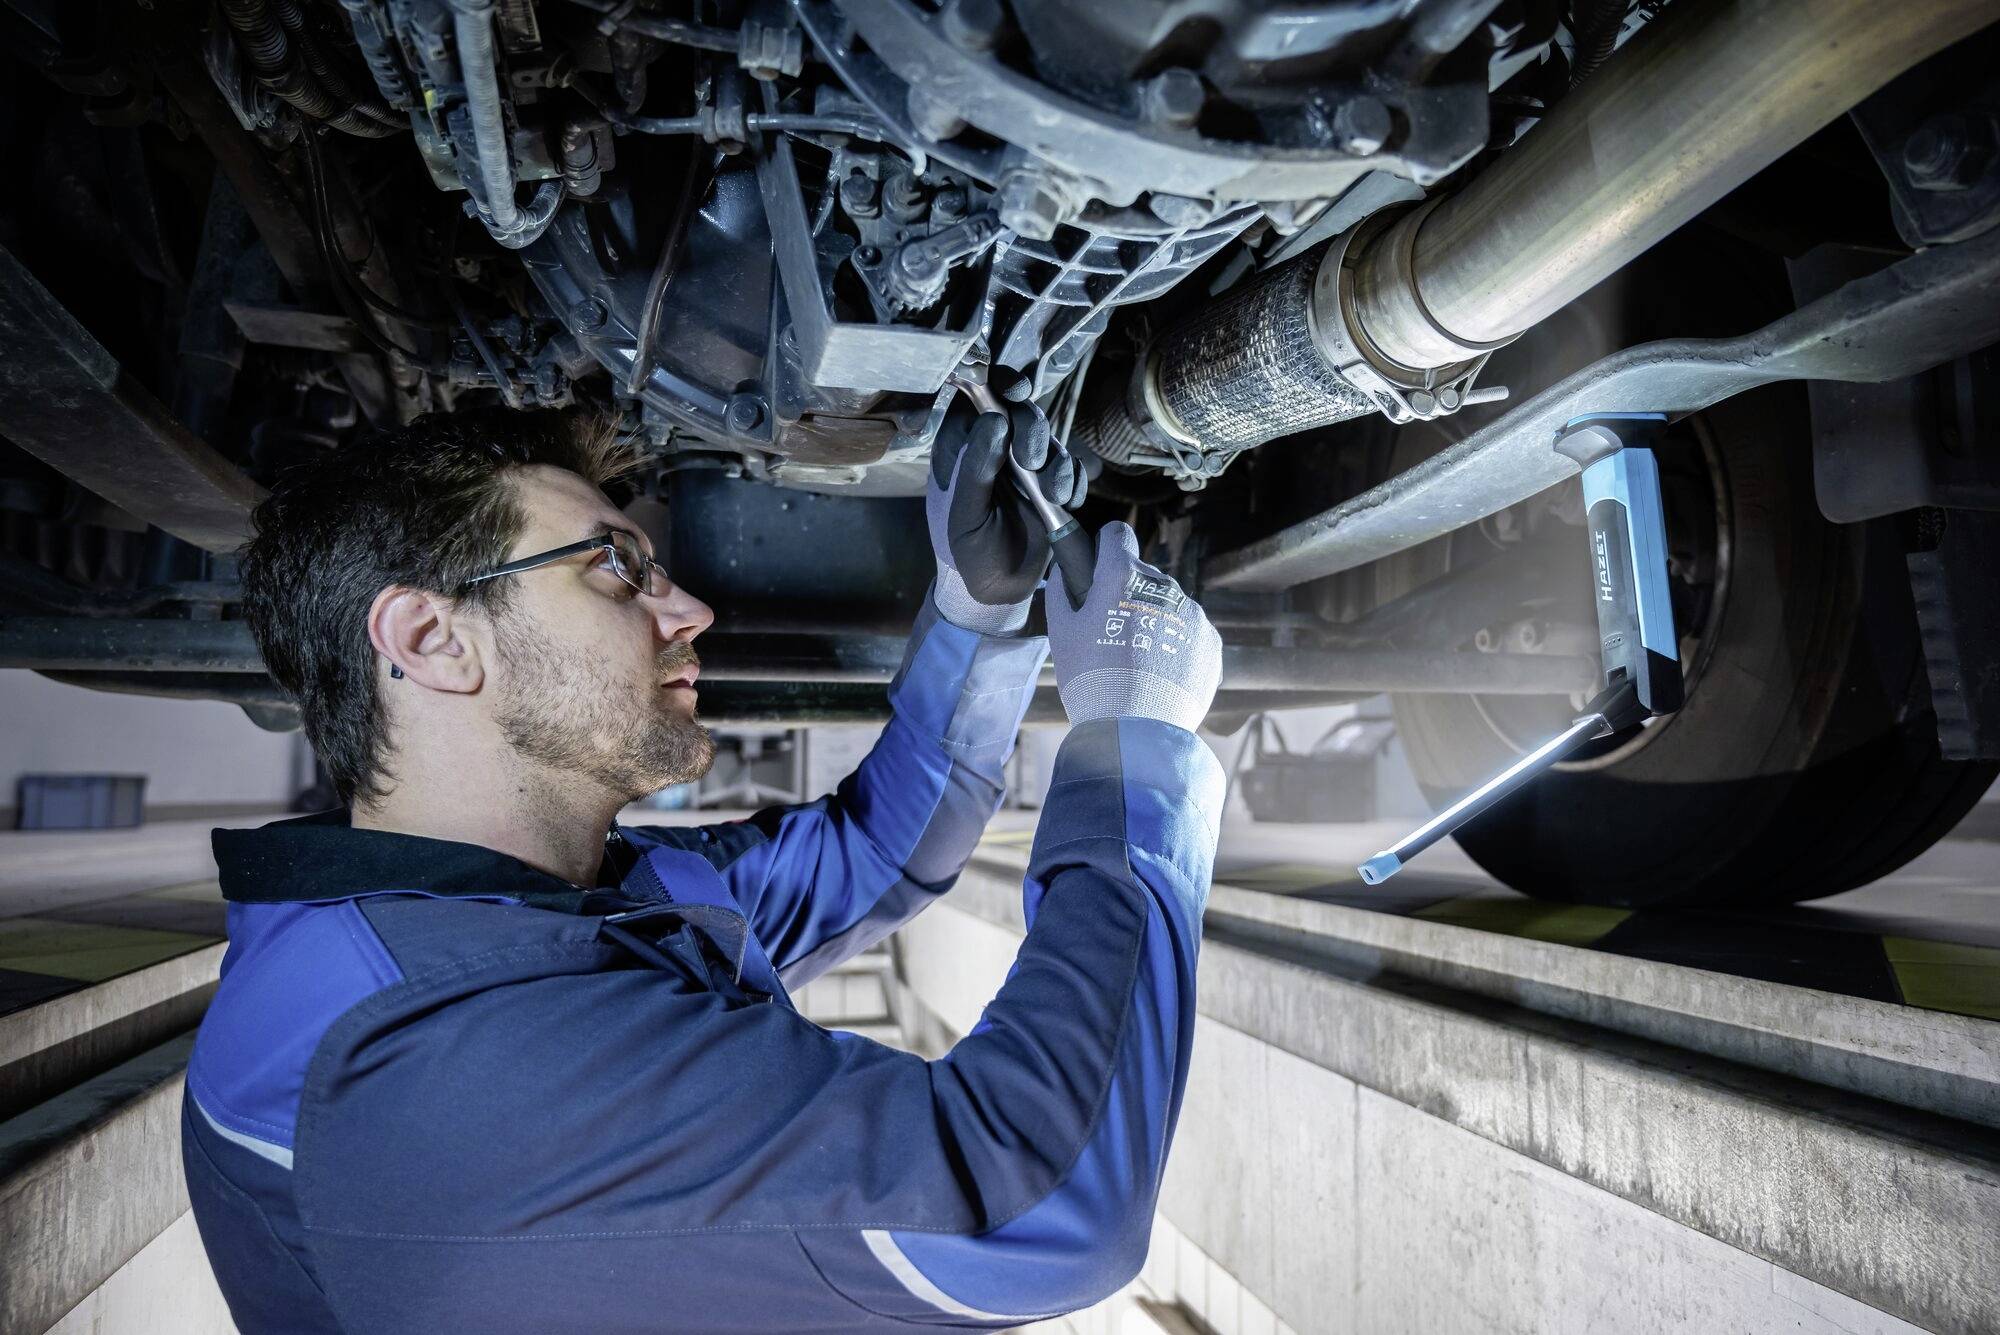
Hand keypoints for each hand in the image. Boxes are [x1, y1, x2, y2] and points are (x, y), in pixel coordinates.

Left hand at [926, 368, 1087, 634]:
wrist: (997, 591)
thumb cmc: (966, 553)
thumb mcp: (964, 514)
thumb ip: (975, 468)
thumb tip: (994, 419)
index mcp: (959, 449)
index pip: (977, 401)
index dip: (998, 387)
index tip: (1018, 390)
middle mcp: (992, 449)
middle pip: (1019, 413)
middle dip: (1033, 431)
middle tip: (1035, 461)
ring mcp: (1022, 465)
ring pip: (1049, 438)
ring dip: (1058, 462)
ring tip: (1056, 495)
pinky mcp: (1049, 483)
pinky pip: (1070, 465)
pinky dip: (1075, 479)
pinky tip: (1068, 501)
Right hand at [1044, 522, 1221, 731]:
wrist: (1136, 730)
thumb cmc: (1092, 680)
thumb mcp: (1062, 634)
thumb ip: (1062, 592)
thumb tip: (1064, 572)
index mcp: (1123, 577)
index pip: (1117, 534)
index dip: (1105, 547)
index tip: (1099, 566)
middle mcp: (1164, 587)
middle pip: (1143, 575)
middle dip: (1127, 593)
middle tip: (1111, 631)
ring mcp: (1193, 614)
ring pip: (1169, 604)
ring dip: (1154, 619)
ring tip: (1137, 661)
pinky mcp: (1211, 642)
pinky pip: (1191, 632)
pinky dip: (1176, 645)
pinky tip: (1159, 673)